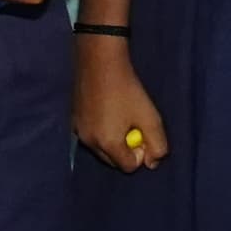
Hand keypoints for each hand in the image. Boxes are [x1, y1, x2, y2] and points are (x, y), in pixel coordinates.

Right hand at [74, 39, 167, 170]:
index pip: (129, 167)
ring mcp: (78, 132)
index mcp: (108, 145)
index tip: (143, 133)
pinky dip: (100, 132)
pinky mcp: (73, 121)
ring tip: (119, 118)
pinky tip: (106, 112)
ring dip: (112, 141)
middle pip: (113, 161)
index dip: (141, 153)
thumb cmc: (127, 91)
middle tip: (132, 126)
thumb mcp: (151, 118)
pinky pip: (91, 136)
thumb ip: (158, 146)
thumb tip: (152, 163)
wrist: (99, 63)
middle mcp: (89, 143)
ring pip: (101, 149)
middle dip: (125, 150)